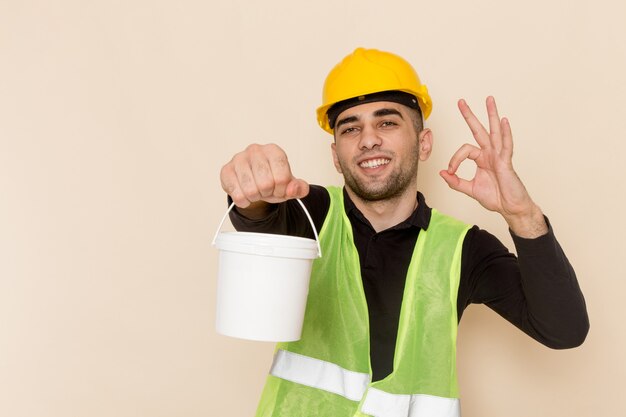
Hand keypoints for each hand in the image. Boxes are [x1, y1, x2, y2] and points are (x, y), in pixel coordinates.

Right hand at [220, 143, 308, 208]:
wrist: (255, 183)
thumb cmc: (272, 181)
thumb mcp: (290, 186)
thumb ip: (299, 188)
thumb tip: (293, 189)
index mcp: (273, 151)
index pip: (282, 177)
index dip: (282, 189)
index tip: (279, 188)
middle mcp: (255, 150)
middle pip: (265, 184)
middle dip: (268, 193)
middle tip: (266, 190)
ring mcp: (238, 159)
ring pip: (250, 190)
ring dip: (255, 197)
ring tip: (256, 191)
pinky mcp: (226, 170)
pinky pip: (236, 194)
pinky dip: (243, 201)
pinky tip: (245, 195)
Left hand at [439, 96, 546, 236]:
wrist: (510, 208)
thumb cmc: (495, 197)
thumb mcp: (470, 189)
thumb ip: (455, 182)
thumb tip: (442, 172)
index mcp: (481, 158)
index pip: (464, 150)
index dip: (454, 159)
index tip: (450, 172)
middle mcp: (490, 153)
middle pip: (479, 130)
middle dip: (469, 116)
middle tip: (460, 101)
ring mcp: (499, 156)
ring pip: (494, 132)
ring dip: (491, 115)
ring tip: (489, 99)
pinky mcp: (507, 162)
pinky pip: (506, 145)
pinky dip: (505, 133)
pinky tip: (503, 121)